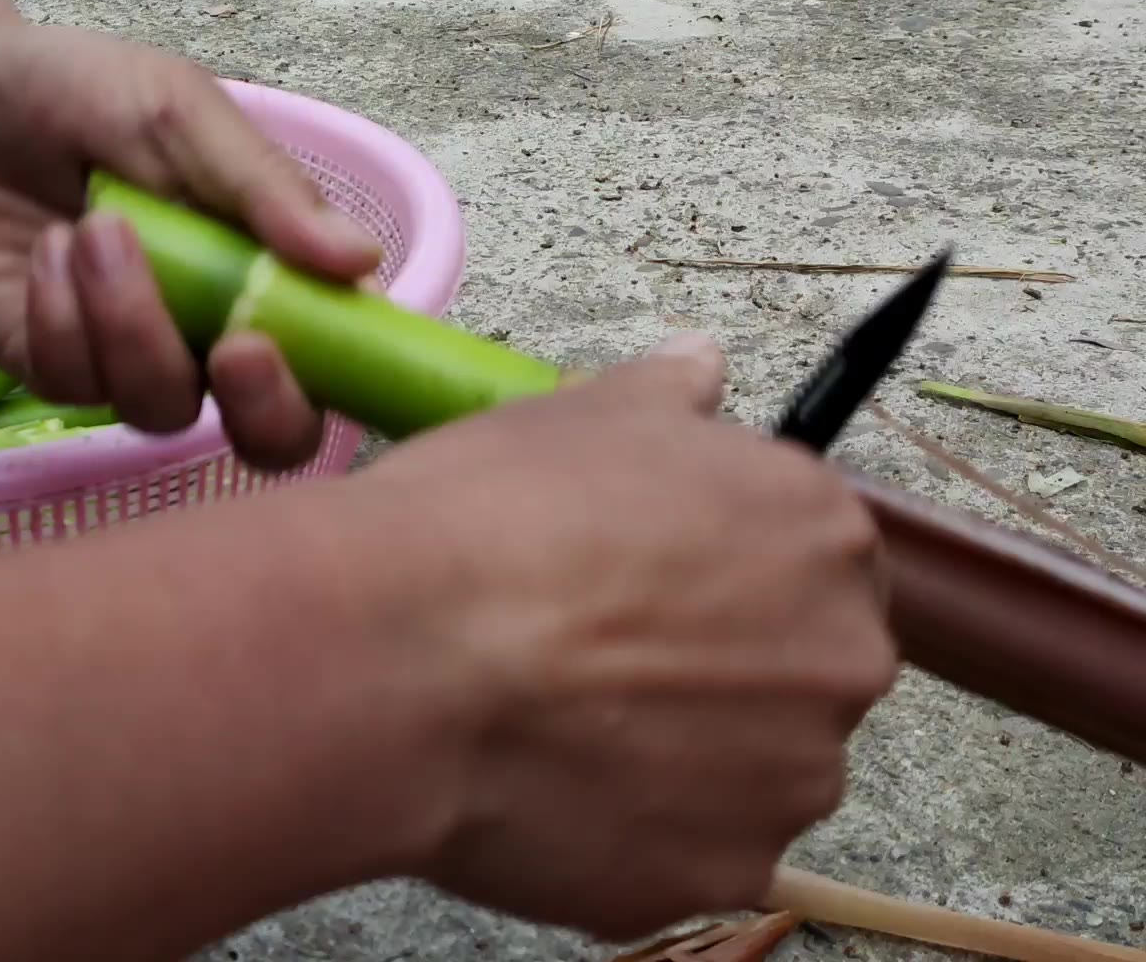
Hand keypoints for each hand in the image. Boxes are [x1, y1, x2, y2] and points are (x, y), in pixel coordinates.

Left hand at [0, 21, 385, 468]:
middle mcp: (212, 334)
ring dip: (132, 322)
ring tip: (92, 228)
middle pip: (269, 436)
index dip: (333, 383)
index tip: (279, 340)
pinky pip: (76, 384)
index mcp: (268, 271)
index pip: (336, 363)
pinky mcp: (53, 370)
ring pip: (163, 406)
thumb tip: (362, 260)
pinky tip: (46, 250)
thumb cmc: (80, 91)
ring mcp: (131, 361)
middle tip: (230, 348)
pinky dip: (61, 316)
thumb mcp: (181, 114)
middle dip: (259, 409)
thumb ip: (264, 189)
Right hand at [360, 335, 894, 940]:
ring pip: (751, 772)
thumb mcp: (573, 415)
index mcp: (821, 531)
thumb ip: (666, 394)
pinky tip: (548, 788)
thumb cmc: (484, 524)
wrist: (398, 660)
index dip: (727, 574)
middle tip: (598, 660)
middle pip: (800, 672)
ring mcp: (790, 779)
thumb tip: (701, 367)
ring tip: (559, 727)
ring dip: (679, 756)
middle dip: (719, 670)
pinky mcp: (723, 872)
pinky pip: (692, 852)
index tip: (655, 588)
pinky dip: (634, 831)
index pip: (816, 562)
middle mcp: (840, 657)